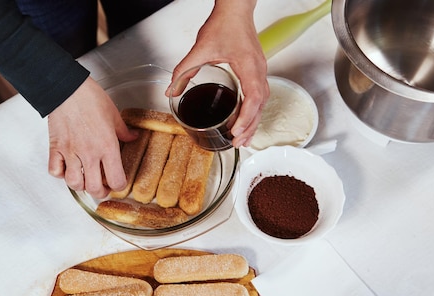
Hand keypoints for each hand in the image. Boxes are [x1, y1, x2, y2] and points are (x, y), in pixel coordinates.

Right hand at [47, 77, 137, 198]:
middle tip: (103, 186)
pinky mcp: (56, 148)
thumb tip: (133, 137)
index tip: (118, 181)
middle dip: (101, 192)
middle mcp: (89, 154)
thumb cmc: (90, 98)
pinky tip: (67, 168)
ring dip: (81, 185)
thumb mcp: (114, 115)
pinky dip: (60, 174)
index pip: (116, 180)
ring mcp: (71, 153)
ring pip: (75, 184)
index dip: (119, 185)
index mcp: (107, 147)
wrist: (67, 88)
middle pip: (95, 189)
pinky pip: (55, 171)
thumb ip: (124, 131)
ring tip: (85, 178)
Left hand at [170, 0, 268, 147]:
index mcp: (248, 66)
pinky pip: (260, 96)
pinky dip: (254, 111)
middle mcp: (259, 71)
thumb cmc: (224, 24)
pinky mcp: (257, 71)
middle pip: (260, 106)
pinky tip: (246, 120)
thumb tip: (170, 90)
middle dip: (250, 127)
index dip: (246, 117)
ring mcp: (260, 71)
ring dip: (253, 122)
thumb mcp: (200, 48)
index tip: (236, 131)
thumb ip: (184, 70)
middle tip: (237, 144)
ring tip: (242, 139)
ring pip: (262, 103)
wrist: (236, 9)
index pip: (253, 97)